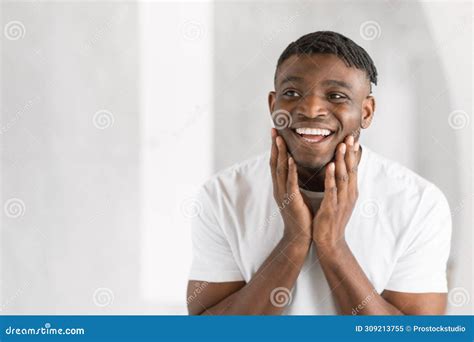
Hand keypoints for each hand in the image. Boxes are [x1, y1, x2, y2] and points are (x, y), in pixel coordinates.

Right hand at [270, 128, 312, 247]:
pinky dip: (290, 170)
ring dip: (280, 154)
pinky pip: (290, 183)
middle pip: (275, 163)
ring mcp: (283, 194)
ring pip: (280, 170)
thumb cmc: (302, 216)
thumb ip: (295, 182)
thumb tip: (298, 170)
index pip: (277, 163)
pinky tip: (292, 159)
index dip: (276, 148)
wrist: (300, 236)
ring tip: (280, 139)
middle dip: (274, 146)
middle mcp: (279, 188)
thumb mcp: (297, 195)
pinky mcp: (291, 200)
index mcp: (281, 186)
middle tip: (274, 129)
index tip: (276, 133)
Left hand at [312, 135, 359, 250]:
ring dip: (343, 161)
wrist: (330, 241)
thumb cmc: (332, 219)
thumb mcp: (339, 200)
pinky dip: (332, 177)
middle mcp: (349, 194)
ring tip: (341, 146)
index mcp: (350, 192)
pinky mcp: (332, 207)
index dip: (353, 153)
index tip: (352, 138)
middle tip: (350, 136)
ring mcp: (341, 201)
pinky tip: (330, 166)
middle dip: (350, 153)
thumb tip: (341, 171)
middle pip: (351, 170)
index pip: (353, 169)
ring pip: (344, 177)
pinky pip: (332, 190)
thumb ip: (341, 186)